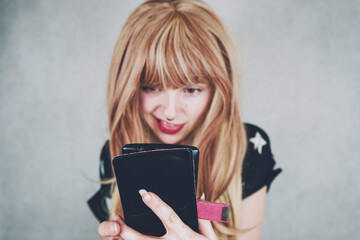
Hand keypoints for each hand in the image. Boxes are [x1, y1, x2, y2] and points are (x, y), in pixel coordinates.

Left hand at [98, 191, 217, 239]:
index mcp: (184, 235)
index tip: (146, 194)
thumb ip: (203, 217)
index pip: (169, 217)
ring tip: (115, 230)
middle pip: (144, 239)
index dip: (157, 205)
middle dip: (128, 231)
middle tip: (116, 219)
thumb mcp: (209, 237)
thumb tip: (197, 200)